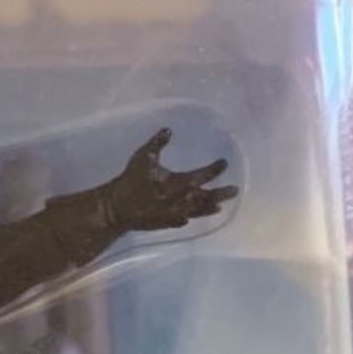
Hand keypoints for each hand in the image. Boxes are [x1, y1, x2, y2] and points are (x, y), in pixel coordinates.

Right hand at [108, 128, 237, 231]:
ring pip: (197, 211)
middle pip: (207, 197)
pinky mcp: (166, 223)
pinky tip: (191, 217)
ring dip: (209, 208)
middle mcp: (182, 200)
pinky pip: (182, 220)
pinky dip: (190, 217)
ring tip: (220, 207)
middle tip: (235, 190)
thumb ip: (157, 143)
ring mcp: (175, 214)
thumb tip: (168, 130)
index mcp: (179, 183)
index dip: (215, 169)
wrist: (117, 208)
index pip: (203, 175)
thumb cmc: (131, 181)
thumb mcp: (143, 157)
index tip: (224, 163)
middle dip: (222, 193)